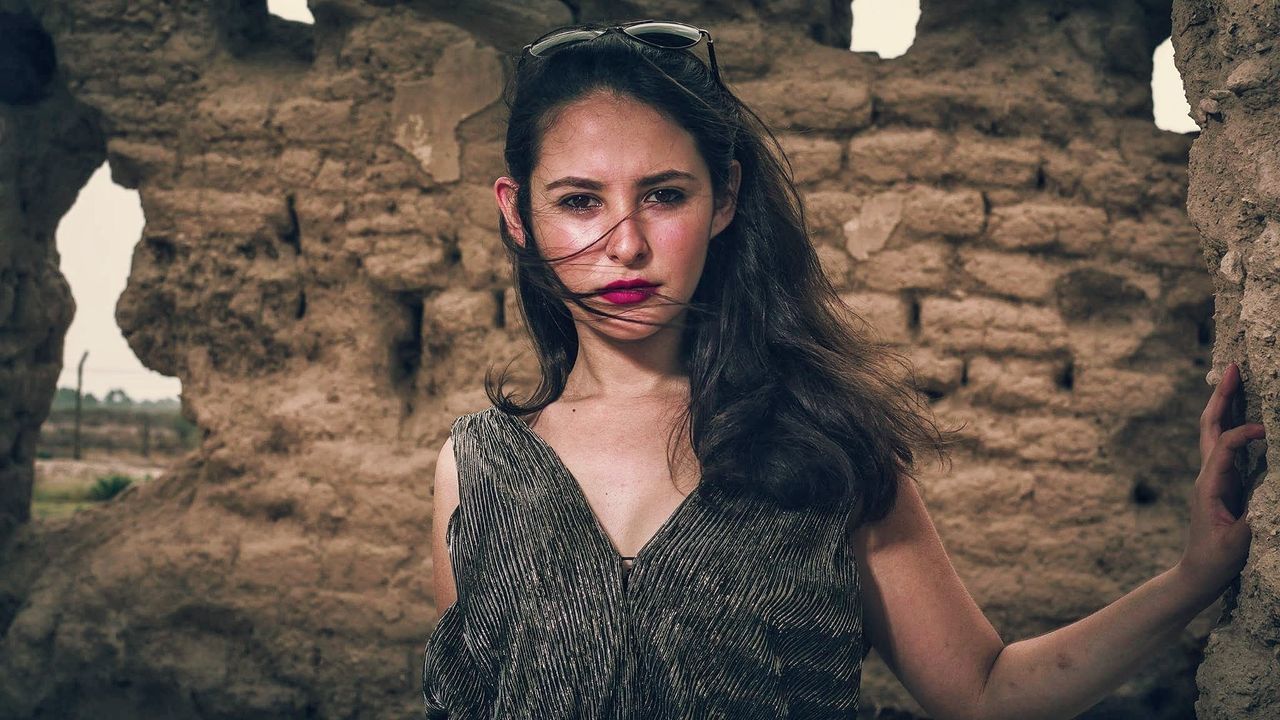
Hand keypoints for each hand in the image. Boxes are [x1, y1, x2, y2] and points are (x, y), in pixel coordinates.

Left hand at [1176, 362, 1266, 592]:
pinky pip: (1226, 446)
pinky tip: (1243, 412)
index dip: (1244, 433)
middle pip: (1210, 426)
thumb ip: (1259, 517)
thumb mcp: (1241, 540)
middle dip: (1222, 396)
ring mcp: (1214, 478)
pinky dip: (1233, 423)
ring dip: (1225, 404)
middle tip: (1233, 368)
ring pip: (1214, 432)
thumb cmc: (1218, 560)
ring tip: (1236, 377)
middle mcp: (1208, 475)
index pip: (1224, 447)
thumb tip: (1274, 493)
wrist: (1199, 575)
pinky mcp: (1223, 483)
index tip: (1266, 430)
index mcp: (1209, 485)